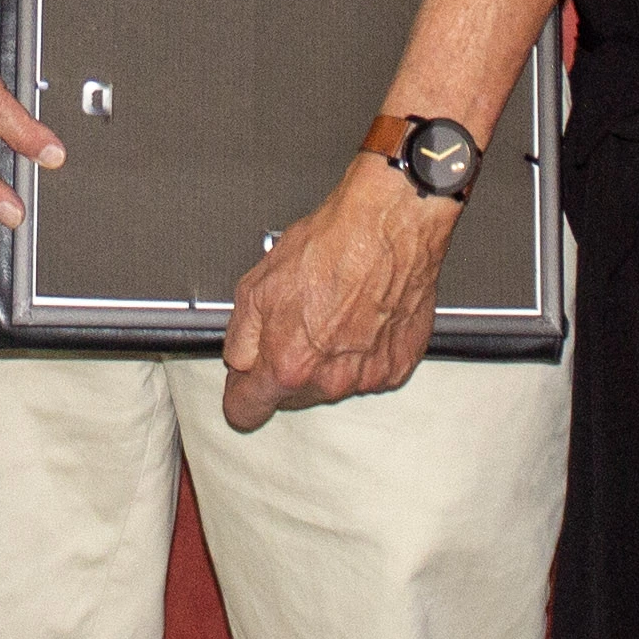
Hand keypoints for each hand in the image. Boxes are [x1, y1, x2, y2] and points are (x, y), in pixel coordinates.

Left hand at [220, 158, 453, 428]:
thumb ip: (240, 337)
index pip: (248, 411)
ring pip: (333, 384)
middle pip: (292, 397)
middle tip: (296, 322)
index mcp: (288, 365)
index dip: (240, 396)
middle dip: (287, 368)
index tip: (243, 389)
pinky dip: (363, 352)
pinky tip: (361, 316)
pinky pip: (369, 371)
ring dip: (328, 360)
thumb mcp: (256, 285)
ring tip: (334, 311)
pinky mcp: (399, 365)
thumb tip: (239, 360)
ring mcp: (368, 377)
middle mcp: (329, 381)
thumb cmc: (331, 246)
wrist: (388, 227)